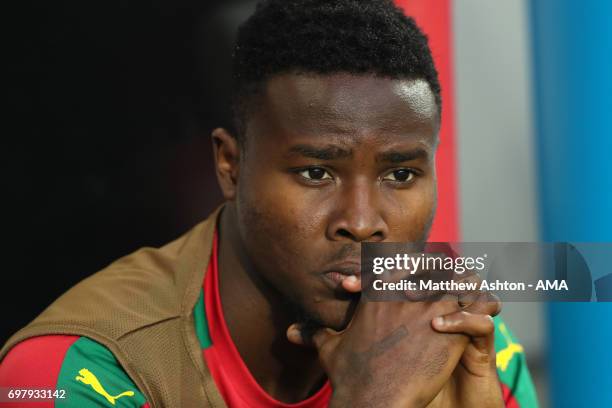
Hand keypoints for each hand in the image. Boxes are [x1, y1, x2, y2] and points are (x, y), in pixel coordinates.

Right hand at [295, 273, 503, 406]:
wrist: (372, 400)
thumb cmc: (349, 375)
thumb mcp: (329, 348)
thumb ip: (316, 333)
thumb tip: (293, 333)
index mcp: (378, 293)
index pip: (401, 260)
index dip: (418, 261)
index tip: (429, 266)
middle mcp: (404, 294)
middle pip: (434, 264)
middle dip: (446, 269)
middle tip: (458, 276)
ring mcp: (428, 309)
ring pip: (460, 281)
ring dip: (470, 286)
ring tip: (477, 293)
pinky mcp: (448, 330)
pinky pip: (475, 309)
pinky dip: (485, 310)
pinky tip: (490, 315)